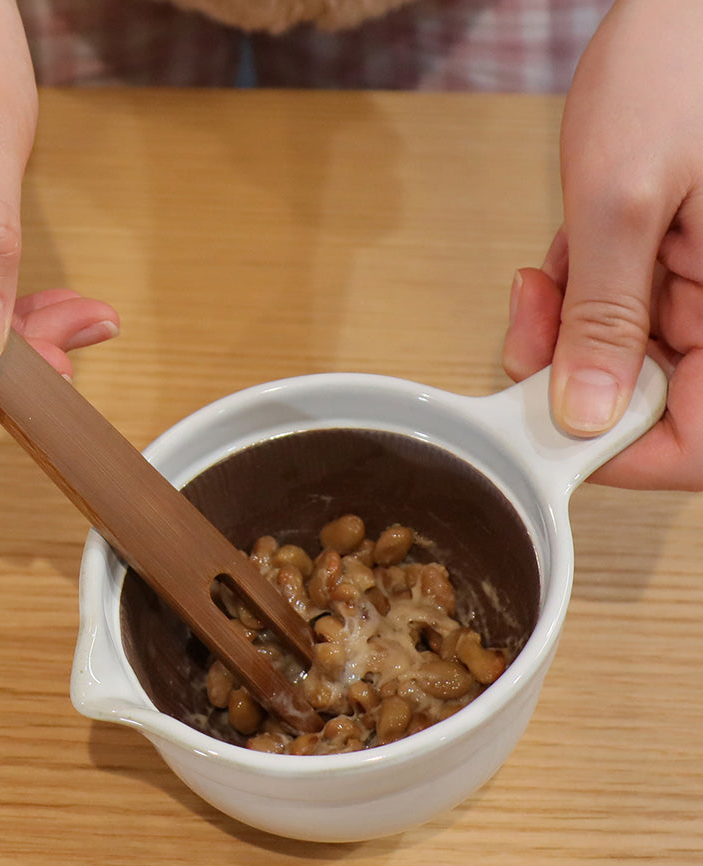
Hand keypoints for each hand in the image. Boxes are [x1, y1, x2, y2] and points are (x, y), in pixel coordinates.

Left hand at [503, 0, 702, 489]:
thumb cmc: (685, 59)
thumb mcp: (625, 197)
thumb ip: (604, 315)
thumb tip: (584, 415)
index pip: (696, 444)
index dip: (622, 454)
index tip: (550, 428)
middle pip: (649, 401)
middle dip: (572, 372)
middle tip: (532, 318)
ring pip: (621, 358)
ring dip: (568, 325)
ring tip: (551, 268)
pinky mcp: (677, 263)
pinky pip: (617, 309)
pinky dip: (579, 289)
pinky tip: (570, 245)